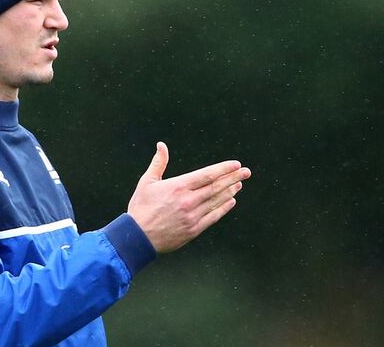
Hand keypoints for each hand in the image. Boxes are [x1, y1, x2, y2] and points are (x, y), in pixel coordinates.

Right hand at [127, 142, 251, 252]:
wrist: (137, 237)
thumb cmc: (141, 208)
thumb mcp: (147, 182)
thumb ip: (158, 163)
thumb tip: (161, 145)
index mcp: (178, 186)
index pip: (207, 174)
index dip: (224, 169)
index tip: (236, 164)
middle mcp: (188, 200)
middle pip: (216, 186)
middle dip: (233, 178)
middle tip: (246, 172)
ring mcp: (192, 216)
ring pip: (217, 201)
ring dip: (230, 192)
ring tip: (239, 184)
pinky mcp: (194, 229)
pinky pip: (213, 217)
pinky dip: (223, 208)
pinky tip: (231, 202)